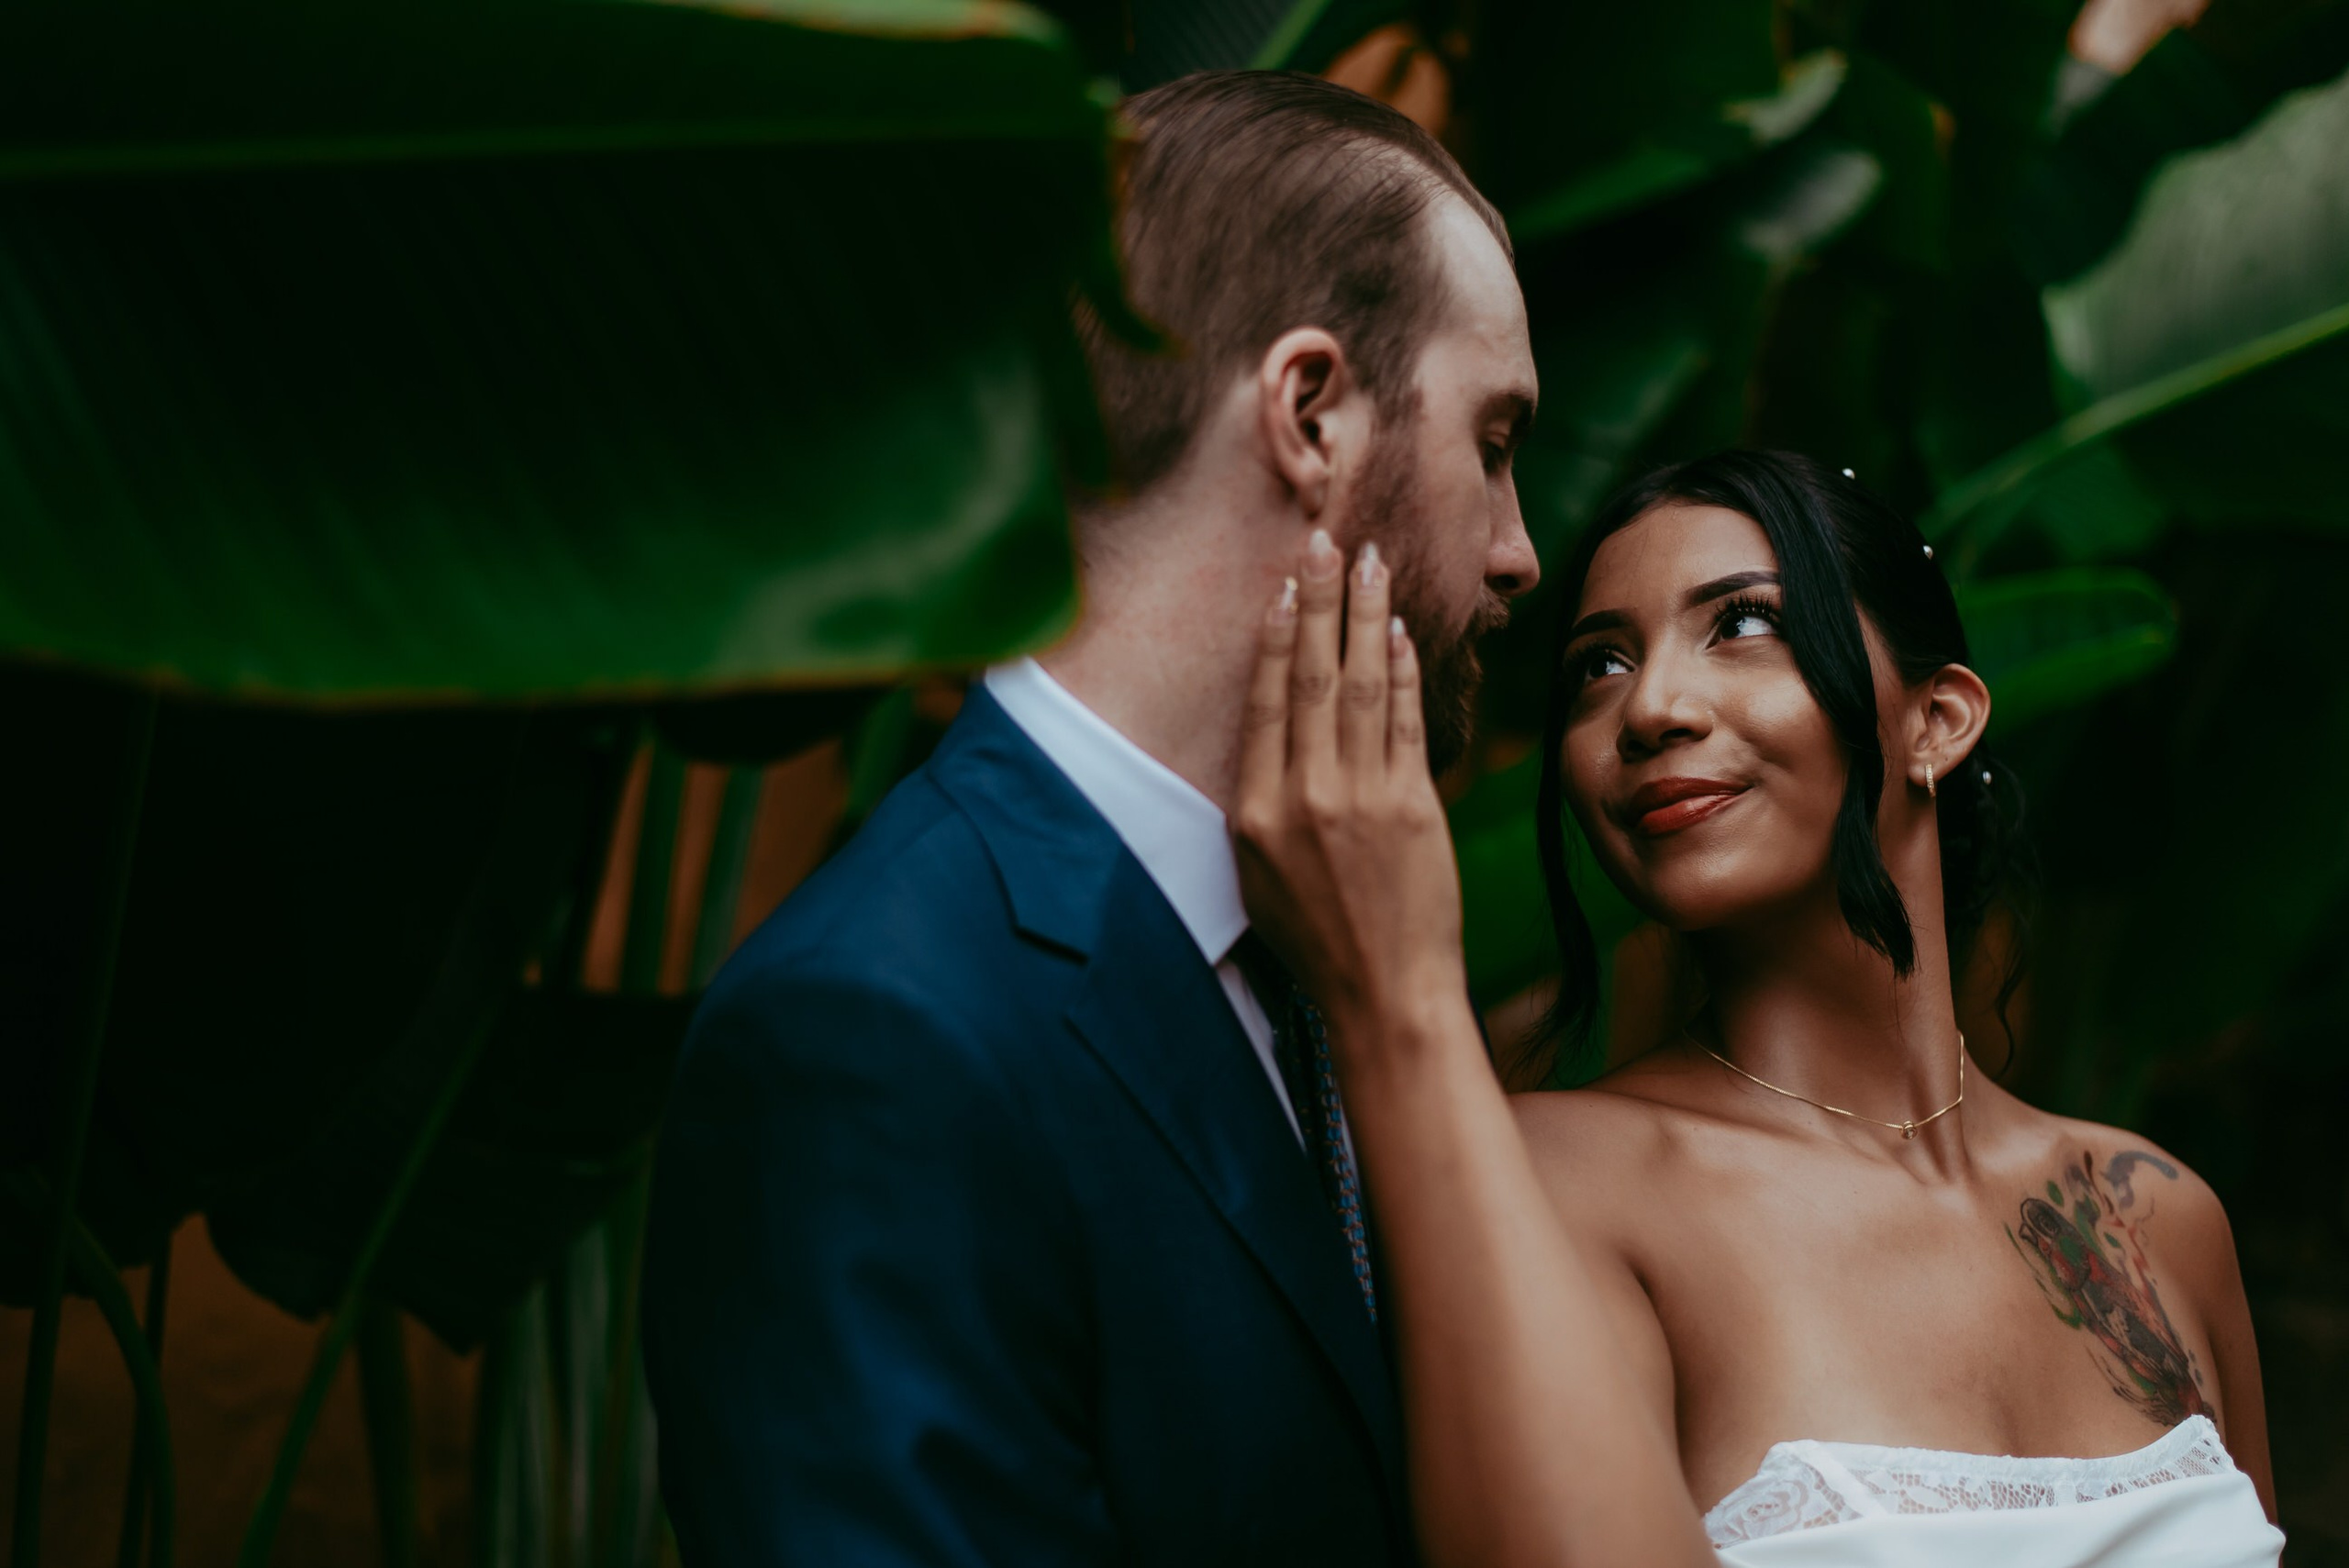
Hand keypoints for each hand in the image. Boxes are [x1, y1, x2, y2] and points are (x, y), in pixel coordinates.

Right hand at [1231, 527, 1467, 1040]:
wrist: (1384, 994)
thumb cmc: (1316, 941)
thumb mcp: (1259, 876)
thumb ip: (1263, 803)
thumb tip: (1273, 732)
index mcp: (1257, 813)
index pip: (1265, 702)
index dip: (1275, 639)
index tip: (1283, 588)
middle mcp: (1305, 797)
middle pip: (1311, 677)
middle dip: (1320, 602)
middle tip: (1328, 541)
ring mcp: (1361, 800)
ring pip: (1360, 686)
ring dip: (1366, 617)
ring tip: (1371, 563)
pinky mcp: (1413, 808)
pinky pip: (1405, 722)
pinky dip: (1403, 672)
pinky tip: (1400, 632)